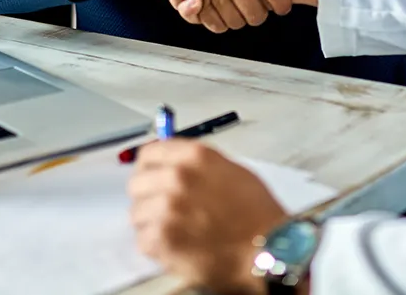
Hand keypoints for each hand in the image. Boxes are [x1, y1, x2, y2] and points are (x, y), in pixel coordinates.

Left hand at [128, 140, 287, 294]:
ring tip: (176, 232)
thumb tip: (171, 165)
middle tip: (164, 209)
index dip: (149, 167)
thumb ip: (197, 166)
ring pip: (137, 214)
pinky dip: (156, 247)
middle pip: (137, 183)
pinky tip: (177, 246)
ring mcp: (166, 209)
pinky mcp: (162, 239)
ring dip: (152, 223)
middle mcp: (176, 177)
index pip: (149, 153)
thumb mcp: (231, 172)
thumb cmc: (257, 215)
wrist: (268, 250)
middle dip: (148, 197)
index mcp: (194, 156)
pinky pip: (143, 241)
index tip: (151, 176)